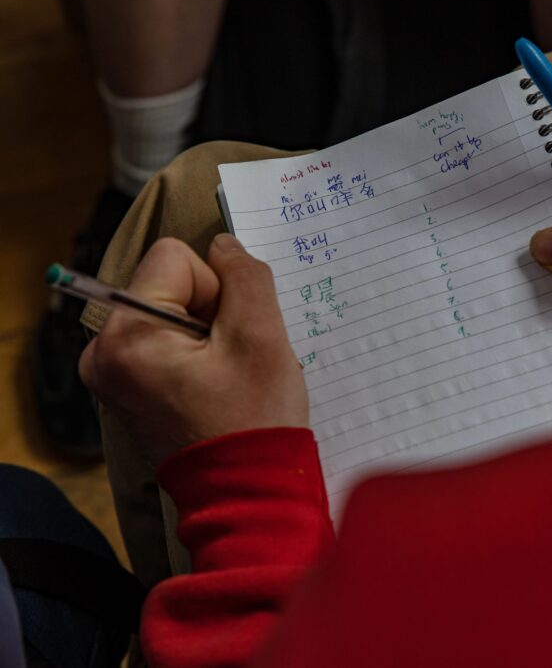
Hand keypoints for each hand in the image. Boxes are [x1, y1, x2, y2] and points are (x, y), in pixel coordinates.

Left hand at [80, 234, 307, 465]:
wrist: (247, 493)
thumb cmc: (253, 422)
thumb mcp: (262, 337)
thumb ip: (245, 276)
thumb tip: (225, 244)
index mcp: (126, 337)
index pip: (175, 258)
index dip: (219, 287)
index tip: (232, 335)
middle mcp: (104, 353)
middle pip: (168, 284)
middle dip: (211, 311)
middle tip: (232, 358)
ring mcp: (112, 373)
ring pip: (171, 311)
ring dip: (208, 333)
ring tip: (225, 374)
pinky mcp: (128, 387)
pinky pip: (165, 340)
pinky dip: (196, 352)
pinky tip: (215, 384)